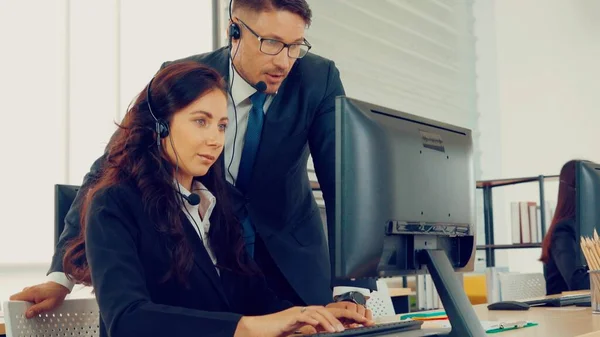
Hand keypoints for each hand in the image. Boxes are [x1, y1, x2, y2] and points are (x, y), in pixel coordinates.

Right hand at [10, 281, 69, 317]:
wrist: (61, 284)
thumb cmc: (57, 293)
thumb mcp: (49, 304)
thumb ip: (37, 309)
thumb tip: (27, 314)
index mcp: (30, 292)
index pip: (14, 298)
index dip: (14, 306)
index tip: (20, 312)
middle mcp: (28, 290)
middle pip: (17, 300)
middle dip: (21, 308)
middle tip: (30, 312)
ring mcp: (29, 290)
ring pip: (22, 300)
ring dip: (26, 306)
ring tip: (36, 309)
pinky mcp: (32, 292)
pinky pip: (26, 299)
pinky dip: (30, 304)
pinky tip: (37, 306)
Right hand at [234, 306, 373, 336]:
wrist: (257, 329)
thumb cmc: (275, 332)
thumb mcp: (297, 332)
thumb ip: (310, 332)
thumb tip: (322, 334)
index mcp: (307, 314)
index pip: (328, 313)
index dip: (344, 317)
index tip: (357, 323)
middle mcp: (304, 311)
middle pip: (327, 310)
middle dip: (344, 316)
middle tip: (357, 324)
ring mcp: (297, 312)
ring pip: (319, 312)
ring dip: (330, 322)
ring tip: (339, 331)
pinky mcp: (290, 317)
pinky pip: (306, 316)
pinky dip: (316, 321)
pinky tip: (324, 329)